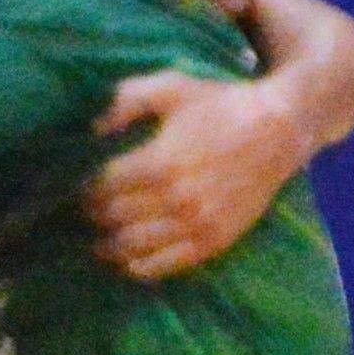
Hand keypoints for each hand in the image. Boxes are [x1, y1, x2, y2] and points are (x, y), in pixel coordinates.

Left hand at [84, 69, 313, 281]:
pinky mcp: (215, 240)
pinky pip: (167, 265)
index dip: (82, 189)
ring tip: (95, 240)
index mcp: (160, 162)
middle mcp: (177, 199)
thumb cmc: (220, 104)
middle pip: (114, 218)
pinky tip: (126, 262)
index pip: (102, 188)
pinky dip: (140, 268)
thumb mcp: (171, 86)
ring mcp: (198, 224)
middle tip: (79, 213)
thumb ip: (125, 100)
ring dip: (108, 246)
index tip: (74, 187)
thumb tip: (90, 127)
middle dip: (91, 216)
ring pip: (134, 247)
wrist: (279, 129)